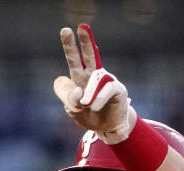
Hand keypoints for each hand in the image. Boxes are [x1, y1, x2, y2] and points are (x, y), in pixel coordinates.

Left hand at [53, 24, 135, 143]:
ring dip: (88, 93)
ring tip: (86, 105)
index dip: (70, 46)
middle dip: (84, 41)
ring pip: (95, 78)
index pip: (74, 59)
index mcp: (80, 78)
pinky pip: (106, 89)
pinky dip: (98, 99)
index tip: (66, 31)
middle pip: (88, 55)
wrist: (108, 129)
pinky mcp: (117, 89)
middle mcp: (93, 76)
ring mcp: (106, 81)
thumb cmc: (90, 117)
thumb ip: (69, 100)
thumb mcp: (73, 110)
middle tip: (78, 27)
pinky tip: (94, 107)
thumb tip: (77, 91)